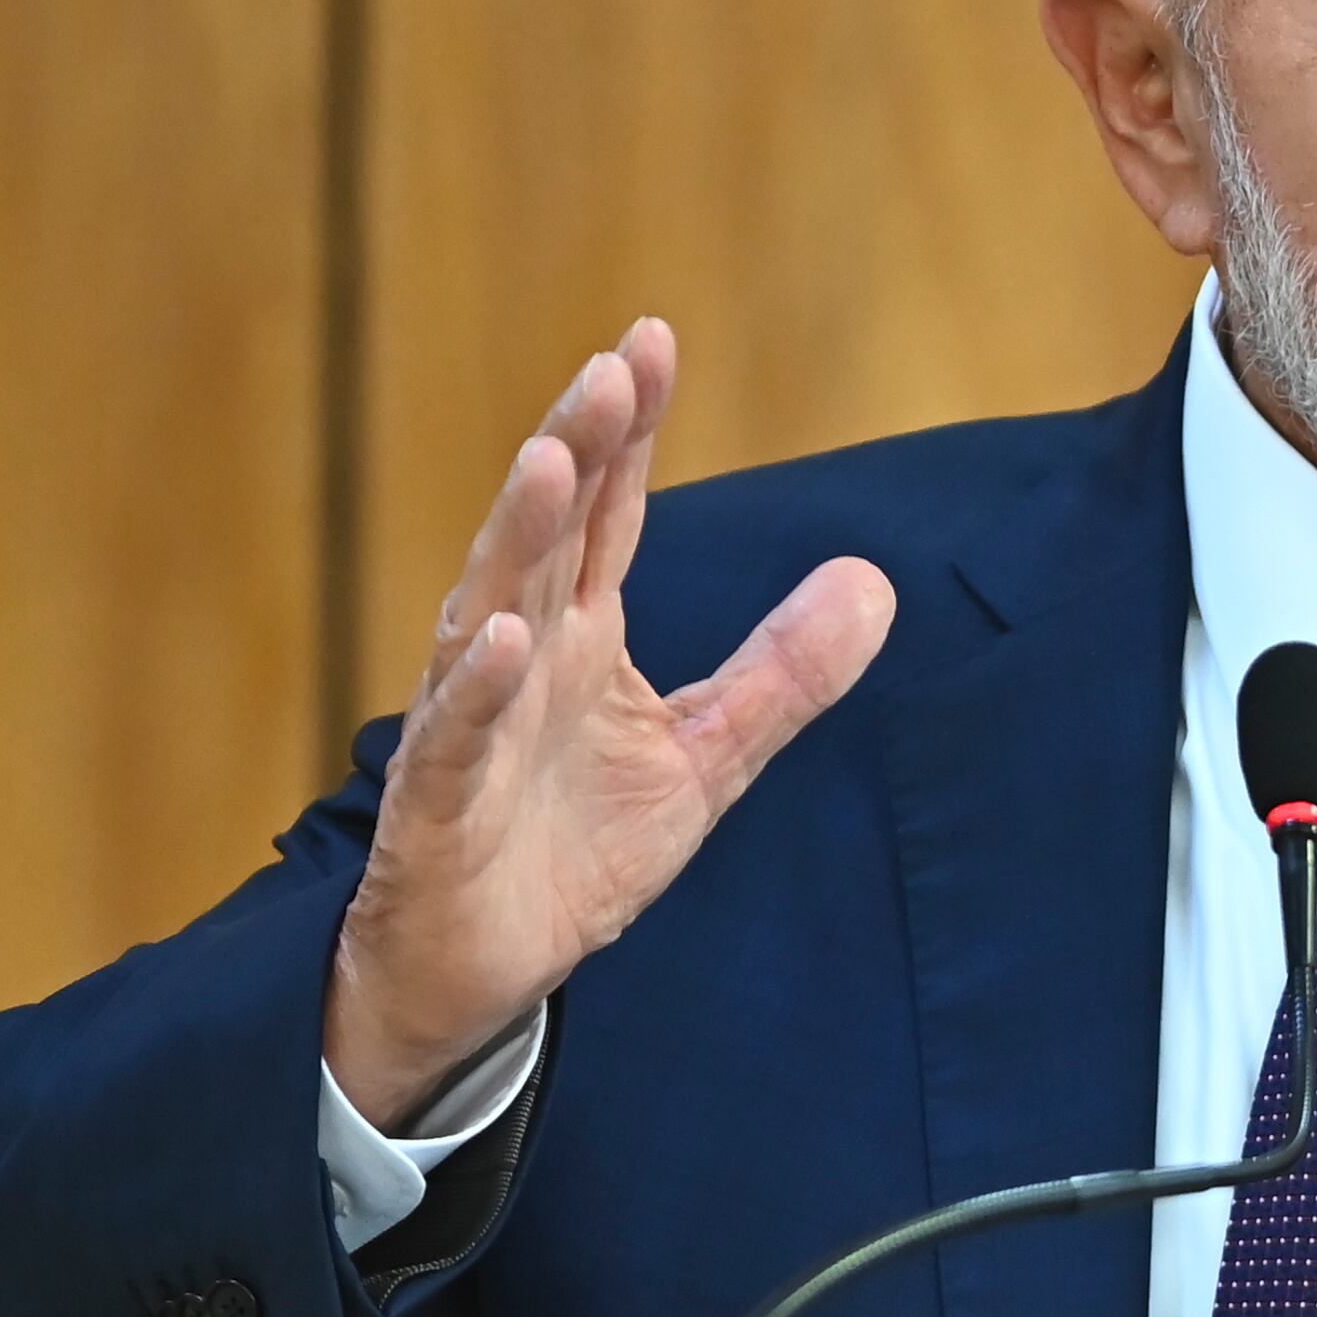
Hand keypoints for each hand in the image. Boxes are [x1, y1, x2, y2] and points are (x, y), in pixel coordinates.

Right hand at [325, 318, 894, 1127]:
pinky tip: (507, 634)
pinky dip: (480, 686)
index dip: (630, 429)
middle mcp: (521, 659)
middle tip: (611, 367)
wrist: (481, 978)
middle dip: (576, 448)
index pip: (608, 513)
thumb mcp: (705, 761)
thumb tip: (876, 581)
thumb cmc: (573, 854)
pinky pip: (457, 736)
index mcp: (580, 636)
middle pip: (548, 534)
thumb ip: (782, 674)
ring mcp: (474, 725)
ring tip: (554, 459)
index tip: (652, 338)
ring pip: (490, 608)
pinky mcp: (440, 807)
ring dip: (520, 534)